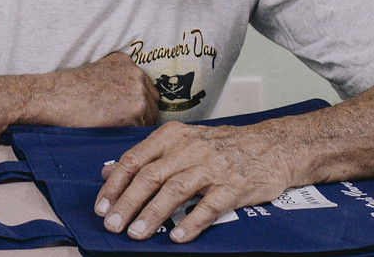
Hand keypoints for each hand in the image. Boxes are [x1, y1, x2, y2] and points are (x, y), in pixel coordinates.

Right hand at [37, 51, 158, 128]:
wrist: (53, 97)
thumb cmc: (69, 90)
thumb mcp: (97, 72)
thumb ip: (119, 79)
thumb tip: (134, 99)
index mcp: (127, 62)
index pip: (145, 90)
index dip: (136, 106)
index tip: (122, 114)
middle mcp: (137, 73)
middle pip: (151, 105)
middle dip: (139, 117)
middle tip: (118, 125)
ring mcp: (138, 91)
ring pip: (148, 119)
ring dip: (134, 127)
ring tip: (112, 128)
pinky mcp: (135, 110)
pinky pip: (140, 130)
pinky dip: (128, 135)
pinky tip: (111, 131)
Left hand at [95, 121, 297, 243]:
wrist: (272, 146)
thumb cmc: (221, 146)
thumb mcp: (181, 142)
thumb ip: (144, 157)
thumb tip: (106, 171)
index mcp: (172, 137)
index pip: (135, 160)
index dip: (115, 185)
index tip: (101, 207)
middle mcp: (189, 149)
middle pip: (150, 176)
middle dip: (127, 203)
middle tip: (112, 225)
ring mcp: (213, 167)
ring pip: (175, 190)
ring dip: (153, 214)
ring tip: (136, 234)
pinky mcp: (234, 186)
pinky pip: (209, 207)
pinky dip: (191, 222)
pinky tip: (176, 237)